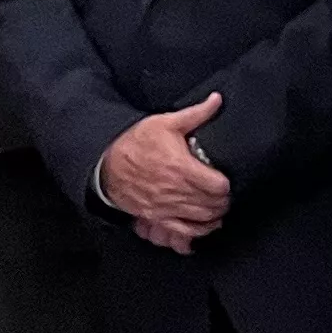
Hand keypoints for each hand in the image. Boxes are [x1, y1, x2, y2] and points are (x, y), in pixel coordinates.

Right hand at [103, 97, 229, 248]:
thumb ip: (195, 114)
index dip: (226, 184)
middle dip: (223, 200)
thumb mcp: (165, 123)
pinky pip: (183, 232)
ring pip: (203, 220)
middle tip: (222, 193)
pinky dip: (198, 231)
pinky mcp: (157, 217)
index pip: (219, 187)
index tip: (225, 180)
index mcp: (181, 168)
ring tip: (216, 206)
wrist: (104, 162)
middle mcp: (175, 191)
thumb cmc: (133, 142)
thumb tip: (216, 100)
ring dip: (214, 215)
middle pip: (214, 205)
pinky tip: (205, 224)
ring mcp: (166, 207)